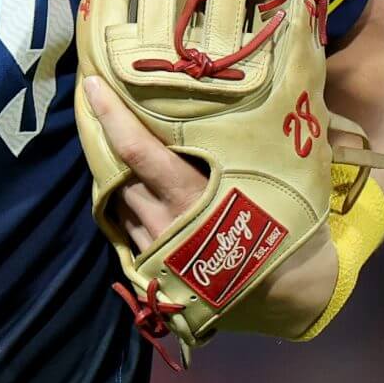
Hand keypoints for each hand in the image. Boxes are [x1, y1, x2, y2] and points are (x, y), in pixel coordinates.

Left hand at [78, 76, 336, 336]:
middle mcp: (163, 223)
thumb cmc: (287, 231)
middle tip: (98, 106)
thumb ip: (252, 144)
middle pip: (118, 173)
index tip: (94, 85)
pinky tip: (130, 188)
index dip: (111, 117)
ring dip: (114, 174)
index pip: (137, 151)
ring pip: (118, 201)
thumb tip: (276, 91)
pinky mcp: (150, 270)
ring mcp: (153, 250)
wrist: (289, 297)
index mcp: (191, 197)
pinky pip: (126, 227)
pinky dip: (124, 204)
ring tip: (113, 144)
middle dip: (105, 141)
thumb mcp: (273, 181)